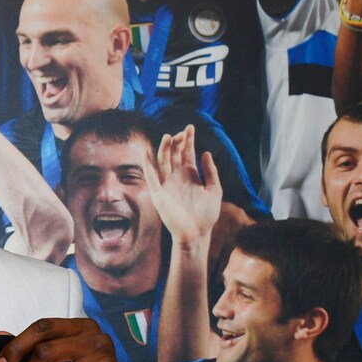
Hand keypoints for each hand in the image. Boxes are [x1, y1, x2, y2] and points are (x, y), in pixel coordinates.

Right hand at [145, 125, 221, 248]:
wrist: (196, 233)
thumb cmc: (206, 215)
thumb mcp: (214, 189)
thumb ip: (211, 172)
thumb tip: (206, 152)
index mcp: (190, 176)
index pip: (186, 153)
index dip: (188, 140)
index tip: (190, 127)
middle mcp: (176, 177)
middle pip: (174, 154)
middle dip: (177, 141)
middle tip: (182, 132)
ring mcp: (167, 184)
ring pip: (163, 162)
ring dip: (164, 149)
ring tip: (169, 136)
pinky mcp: (158, 194)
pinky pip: (151, 177)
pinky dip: (147, 166)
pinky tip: (147, 154)